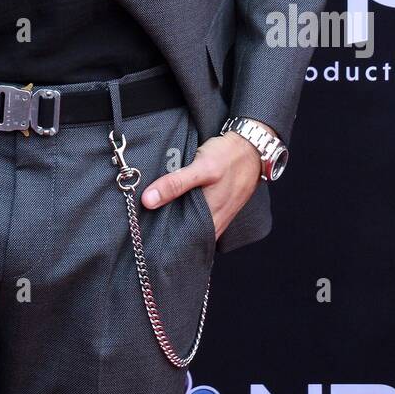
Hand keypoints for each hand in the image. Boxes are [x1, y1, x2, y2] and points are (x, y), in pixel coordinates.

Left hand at [139, 131, 262, 239]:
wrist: (252, 147)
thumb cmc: (228, 157)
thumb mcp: (200, 168)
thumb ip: (175, 184)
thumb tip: (147, 201)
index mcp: (209, 220)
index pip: (183, 245)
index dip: (164, 246)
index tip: (143, 241)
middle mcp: (214, 224)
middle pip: (186, 237)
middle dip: (166, 235)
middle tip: (142, 228)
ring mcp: (217, 216)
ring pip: (191, 226)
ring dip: (175, 223)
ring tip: (152, 218)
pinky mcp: (217, 206)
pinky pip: (198, 216)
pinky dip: (185, 213)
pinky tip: (172, 205)